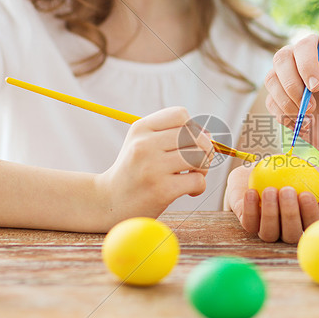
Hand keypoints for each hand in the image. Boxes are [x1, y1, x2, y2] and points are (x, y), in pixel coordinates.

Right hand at [96, 107, 213, 220]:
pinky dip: (199, 186)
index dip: (192, 128)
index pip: (181, 115)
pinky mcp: (161, 190)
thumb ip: (172, 134)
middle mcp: (145, 144)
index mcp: (140, 128)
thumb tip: (209, 135)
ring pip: (199, 156)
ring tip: (193, 175)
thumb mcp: (143, 144)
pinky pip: (197, 180)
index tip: (188, 143)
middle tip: (196, 163)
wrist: (109, 202)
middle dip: (204, 149)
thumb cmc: (134, 171)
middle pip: (195, 136)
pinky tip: (189, 191)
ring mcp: (152, 167)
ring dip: (203, 167)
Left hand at [225, 163, 318, 243]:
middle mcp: (286, 229)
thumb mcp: (307, 170)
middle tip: (288, 190)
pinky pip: (250, 223)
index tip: (307, 194)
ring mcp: (266, 229)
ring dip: (271, 213)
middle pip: (292, 235)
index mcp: (304, 219)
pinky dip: (251, 208)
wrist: (257, 168)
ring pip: (270, 234)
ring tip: (270, 189)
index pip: (312, 225)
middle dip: (290, 214)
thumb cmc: (287, 171)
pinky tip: (252, 192)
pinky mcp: (249, 224)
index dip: (311, 214)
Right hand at [265, 35, 318, 169]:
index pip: (305, 45)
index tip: (317, 86)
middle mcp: (302, 62)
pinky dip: (286, 116)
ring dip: (288, 102)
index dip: (307, 64)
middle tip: (312, 107)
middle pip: (281, 58)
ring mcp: (288, 81)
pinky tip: (306, 125)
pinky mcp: (281, 101)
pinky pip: (271, 103)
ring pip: (271, 80)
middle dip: (292, 85)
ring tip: (310, 118)